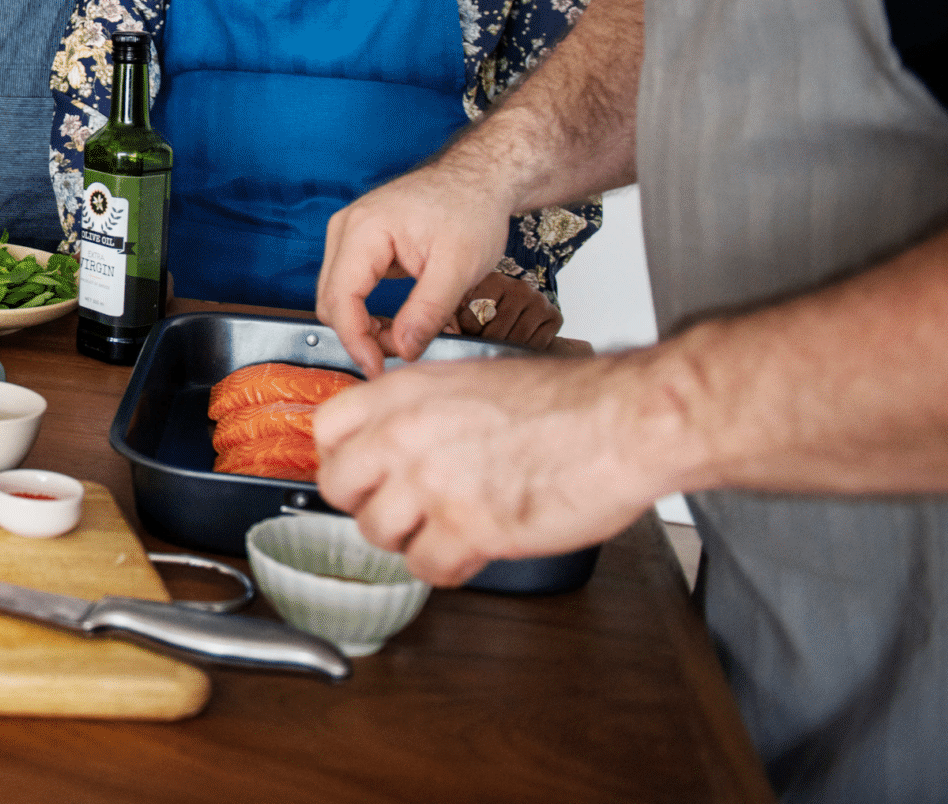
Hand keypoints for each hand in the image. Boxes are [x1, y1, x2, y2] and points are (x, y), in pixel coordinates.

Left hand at [311, 355, 664, 584]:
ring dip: (408, 538)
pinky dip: (447, 566)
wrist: (621, 422)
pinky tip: (471, 549)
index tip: (361, 471)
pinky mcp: (467, 528)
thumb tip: (393, 435)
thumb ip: (422, 409)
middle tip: (400, 507)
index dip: (343, 456)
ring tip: (443, 528)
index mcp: (404, 392)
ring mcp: (432, 483)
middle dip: (368, 502)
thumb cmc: (565, 402)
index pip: (326, 429)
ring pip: (376, 533)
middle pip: (339, 487)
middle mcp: (406, 435)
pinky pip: (426, 567)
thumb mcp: (471, 380)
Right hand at [317, 158, 514, 375]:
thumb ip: (428, 310)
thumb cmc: (471, 210)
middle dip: (360, 335)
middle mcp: (345, 230)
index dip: (356, 341)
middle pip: (331, 300)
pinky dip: (365, 311)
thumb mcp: (459, 266)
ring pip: (336, 297)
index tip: (379, 371)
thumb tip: (403, 350)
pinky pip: (348, 288)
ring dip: (362, 326)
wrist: (477, 178)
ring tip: (403, 337)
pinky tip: (394, 321)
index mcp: (364, 230)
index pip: (341, 299)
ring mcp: (347, 235)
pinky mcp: (357, 244)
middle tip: (402, 353)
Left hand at [444, 272, 562, 349]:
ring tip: (497, 346)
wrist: (521, 308)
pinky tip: (516, 345)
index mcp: (494, 280)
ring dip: (504, 350)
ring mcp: (540, 301)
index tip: (467, 331)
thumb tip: (447, 335)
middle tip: (481, 344)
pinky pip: (536, 345)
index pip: (474, 316)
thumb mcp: (466, 305)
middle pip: (496, 332)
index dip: (468, 331)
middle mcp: (520, 288)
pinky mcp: (556, 317)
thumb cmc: (486, 309)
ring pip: (517, 340)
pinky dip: (524, 352)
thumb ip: (453, 318)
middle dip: (485, 344)